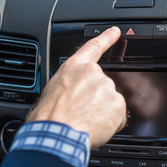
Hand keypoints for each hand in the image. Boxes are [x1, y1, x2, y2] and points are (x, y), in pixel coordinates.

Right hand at [26, 26, 126, 148]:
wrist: (56, 134)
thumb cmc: (48, 116)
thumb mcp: (53, 90)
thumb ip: (70, 84)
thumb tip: (74, 93)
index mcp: (75, 67)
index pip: (94, 47)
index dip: (107, 38)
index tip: (116, 31)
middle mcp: (93, 73)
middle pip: (102, 85)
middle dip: (96, 99)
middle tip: (81, 112)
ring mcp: (107, 87)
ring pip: (110, 101)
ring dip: (102, 112)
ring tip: (85, 121)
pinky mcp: (118, 104)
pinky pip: (117, 116)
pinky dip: (110, 123)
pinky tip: (95, 127)